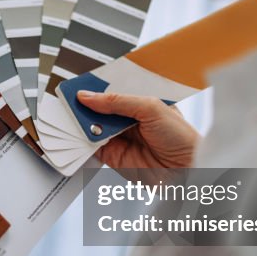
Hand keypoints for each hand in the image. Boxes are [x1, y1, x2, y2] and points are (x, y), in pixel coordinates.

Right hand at [77, 91, 199, 168]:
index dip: (96, 88)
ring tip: (69, 113)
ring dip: (81, 122)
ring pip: (92, 126)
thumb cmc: (181, 138)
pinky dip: (81, 140)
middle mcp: (128, 120)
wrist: (188, 172)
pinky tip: (75, 132)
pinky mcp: (112, 156)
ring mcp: (119, 138)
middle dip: (85, 104)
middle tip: (68, 98)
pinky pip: (91, 146)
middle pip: (99, 109)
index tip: (79, 83)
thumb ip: (118, 102)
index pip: (112, 92)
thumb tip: (89, 97)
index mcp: (139, 103)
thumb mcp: (151, 108)